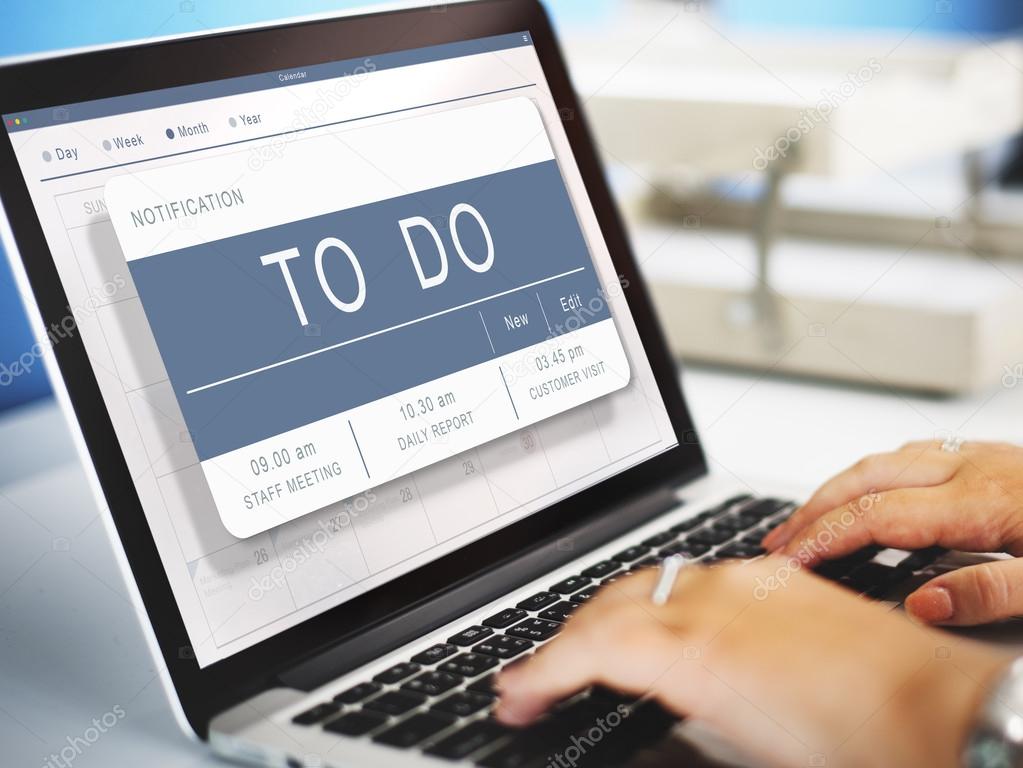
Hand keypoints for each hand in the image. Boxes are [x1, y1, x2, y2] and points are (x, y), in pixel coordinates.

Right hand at [495, 560, 1006, 767]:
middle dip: (559, 642)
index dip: (538, 672)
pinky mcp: (773, 574)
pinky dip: (652, 601)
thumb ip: (675, 708)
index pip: (589, 647)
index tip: (515, 694)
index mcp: (700, 650)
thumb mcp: (743, 744)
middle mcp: (715, 599)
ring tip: (582, 653)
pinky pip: (689, 576)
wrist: (943, 707)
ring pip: (644, 581)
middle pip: (607, 605)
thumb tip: (636, 699)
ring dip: (602, 616)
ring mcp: (745, 578)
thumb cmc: (861, 745)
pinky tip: (653, 624)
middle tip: (534, 679)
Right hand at [763, 441, 1022, 625]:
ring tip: (810, 519)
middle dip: (813, 509)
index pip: (876, 515)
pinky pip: (914, 456)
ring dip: (839, 489)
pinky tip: (871, 495)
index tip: (790, 560)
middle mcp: (973, 469)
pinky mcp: (993, 459)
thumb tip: (922, 605)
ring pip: (886, 462)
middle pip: (866, 478)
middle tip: (779, 541)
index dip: (825, 537)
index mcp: (982, 501)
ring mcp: (981, 458)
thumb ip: (991, 594)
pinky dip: (875, 476)